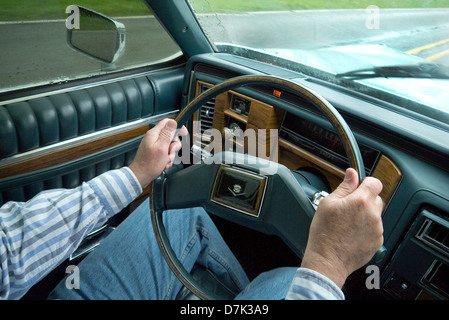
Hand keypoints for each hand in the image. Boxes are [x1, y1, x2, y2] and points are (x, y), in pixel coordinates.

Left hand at [129, 119, 187, 187]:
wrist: (141, 176)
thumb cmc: (149, 164)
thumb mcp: (161, 147)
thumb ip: (167, 134)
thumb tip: (172, 122)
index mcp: (154, 134)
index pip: (168, 123)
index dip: (178, 126)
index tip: (184, 133)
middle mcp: (154, 138)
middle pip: (171, 136)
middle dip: (174, 145)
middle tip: (170, 151)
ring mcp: (154, 146)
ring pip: (170, 146)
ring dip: (171, 155)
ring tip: (165, 160)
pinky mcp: (155, 153)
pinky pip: (166, 153)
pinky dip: (167, 159)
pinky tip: (163, 164)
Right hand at [300, 168, 383, 287]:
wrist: (328, 260)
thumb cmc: (325, 234)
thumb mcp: (327, 203)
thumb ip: (344, 187)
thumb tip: (352, 174)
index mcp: (361, 201)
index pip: (375, 182)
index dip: (365, 183)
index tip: (358, 187)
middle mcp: (373, 214)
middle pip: (376, 198)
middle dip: (364, 200)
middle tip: (347, 208)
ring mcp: (377, 229)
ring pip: (375, 214)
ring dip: (365, 215)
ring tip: (347, 224)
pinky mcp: (378, 242)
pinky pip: (374, 229)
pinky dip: (366, 229)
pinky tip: (351, 233)